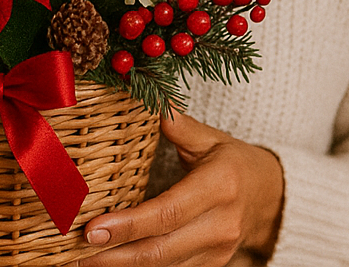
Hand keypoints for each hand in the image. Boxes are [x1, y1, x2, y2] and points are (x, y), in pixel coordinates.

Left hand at [78, 113, 283, 266]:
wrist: (273, 197)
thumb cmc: (236, 162)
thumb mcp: (211, 138)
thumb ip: (178, 124)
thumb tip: (147, 98)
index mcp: (219, 186)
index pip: (167, 212)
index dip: (128, 225)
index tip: (92, 229)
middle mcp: (220, 224)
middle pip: (161, 249)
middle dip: (114, 255)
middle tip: (74, 253)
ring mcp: (218, 250)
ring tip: (81, 261)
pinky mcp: (212, 266)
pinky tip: (110, 263)